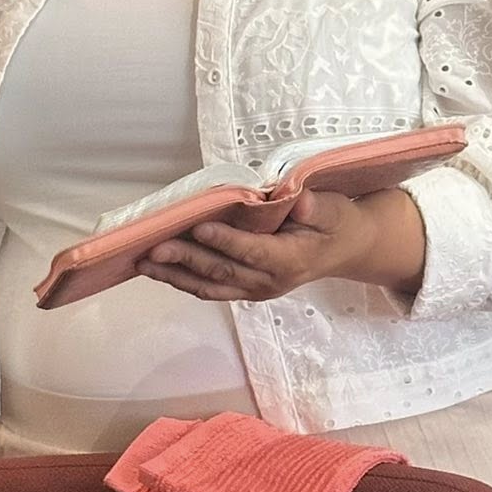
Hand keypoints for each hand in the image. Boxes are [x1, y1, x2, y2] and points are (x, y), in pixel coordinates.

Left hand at [136, 186, 426, 302]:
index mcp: (291, 260)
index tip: (199, 227)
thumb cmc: (338, 223)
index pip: (252, 251)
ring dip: (175, 274)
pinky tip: (159, 269)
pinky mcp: (245, 289)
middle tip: (155, 246)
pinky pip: (210, 288)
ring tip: (145, 262)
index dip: (225, 241)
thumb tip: (300, 202)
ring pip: (210, 285)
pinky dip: (182, 280)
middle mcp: (270, 280)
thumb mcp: (337, 210)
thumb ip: (318, 208)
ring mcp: (255, 289)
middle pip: (222, 271)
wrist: (346, 249)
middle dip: (186, 258)